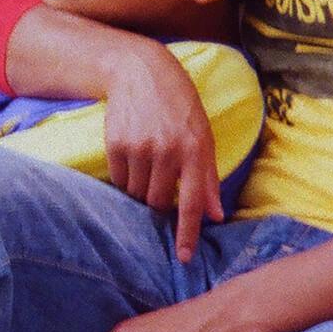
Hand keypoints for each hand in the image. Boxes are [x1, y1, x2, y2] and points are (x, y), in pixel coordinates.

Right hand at [102, 46, 222, 260]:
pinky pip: (120, 180)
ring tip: (147, 167)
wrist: (141, 73)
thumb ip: (208, 177)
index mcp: (195, 151)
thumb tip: (216, 215)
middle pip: (159, 202)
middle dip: (159, 203)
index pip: (192, 203)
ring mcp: (140, 148)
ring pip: (138, 193)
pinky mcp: (116, 144)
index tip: (184, 258)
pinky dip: (126, 178)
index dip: (188, 233)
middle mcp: (168, 151)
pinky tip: (132, 158)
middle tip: (160, 186)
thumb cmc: (179, 107)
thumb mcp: (203, 136)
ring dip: (141, 190)